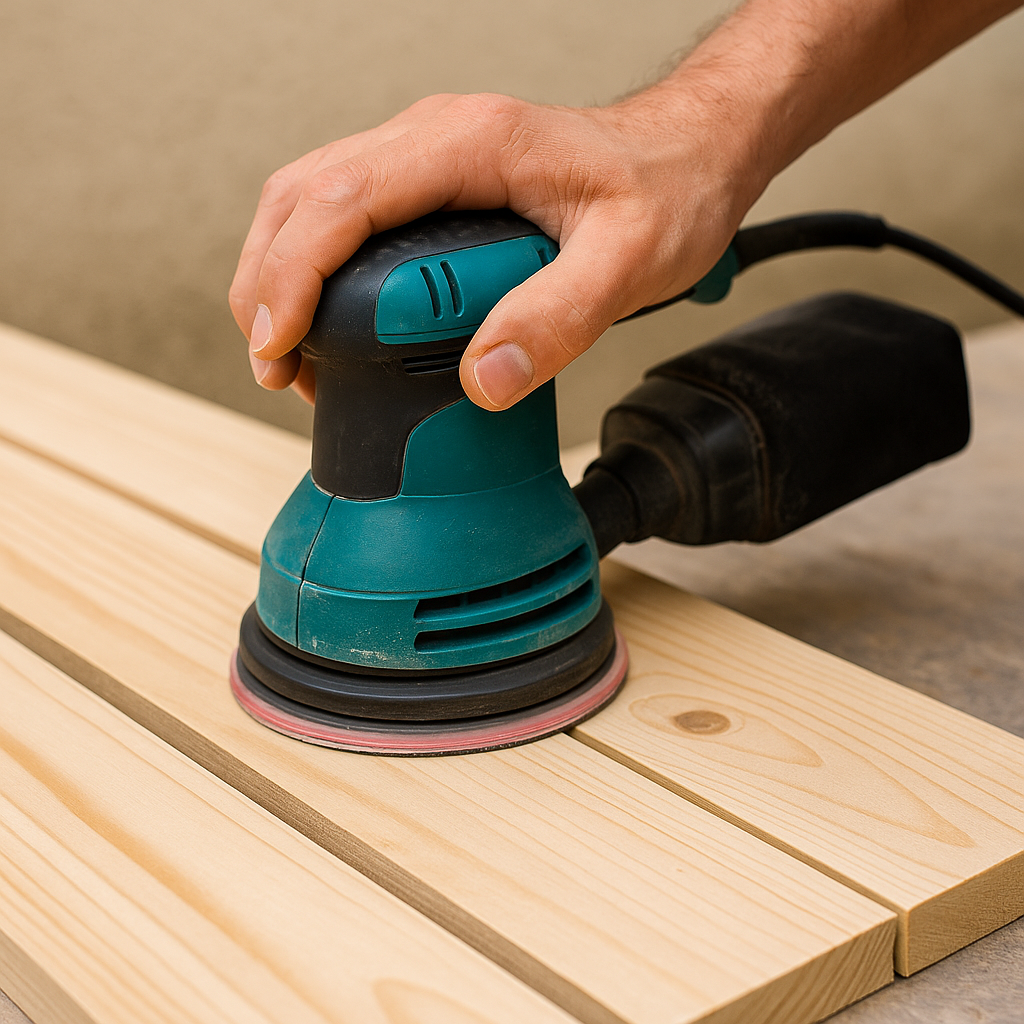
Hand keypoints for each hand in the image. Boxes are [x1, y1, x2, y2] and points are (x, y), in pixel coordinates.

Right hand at [228, 87, 765, 408]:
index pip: (341, 199)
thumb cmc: (667, 189)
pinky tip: (333, 324)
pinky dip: (319, 271)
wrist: (691, 156)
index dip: (293, 274)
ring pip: (313, 202)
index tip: (281, 344)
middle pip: (302, 195)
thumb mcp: (630, 261)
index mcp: (469, 144)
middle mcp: (435, 140)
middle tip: (274, 365)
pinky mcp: (434, 188)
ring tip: (288, 354)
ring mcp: (429, 160)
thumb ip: (557, 318)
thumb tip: (483, 378)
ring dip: (281, 275)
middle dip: (266, 282)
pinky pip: (350, 219)